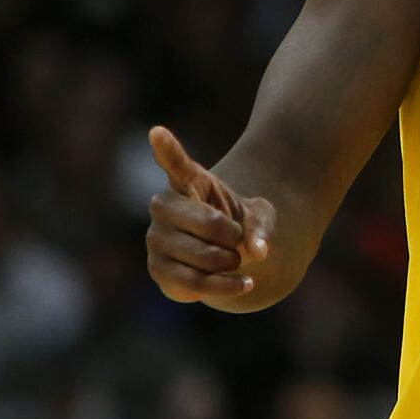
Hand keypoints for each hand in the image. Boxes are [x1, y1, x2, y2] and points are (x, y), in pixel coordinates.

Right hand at [145, 126, 275, 302]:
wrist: (226, 251)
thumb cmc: (239, 222)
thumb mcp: (261, 216)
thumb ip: (263, 226)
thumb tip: (258, 250)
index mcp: (189, 182)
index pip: (176, 164)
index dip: (167, 149)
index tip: (157, 132)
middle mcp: (164, 207)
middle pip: (209, 223)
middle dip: (234, 237)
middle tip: (236, 239)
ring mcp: (156, 238)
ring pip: (202, 257)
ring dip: (230, 262)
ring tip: (234, 259)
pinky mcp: (158, 269)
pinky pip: (194, 282)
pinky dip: (225, 286)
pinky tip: (244, 283)